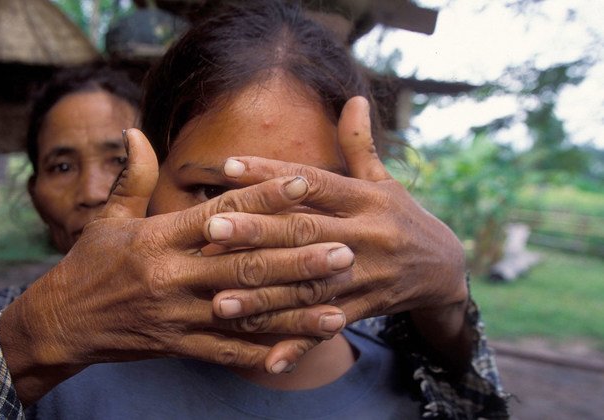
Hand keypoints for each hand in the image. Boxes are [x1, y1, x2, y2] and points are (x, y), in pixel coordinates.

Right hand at [0, 129, 351, 404]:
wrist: (60, 323)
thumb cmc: (87, 265)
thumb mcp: (105, 218)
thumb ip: (131, 177)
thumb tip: (137, 132)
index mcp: (158, 238)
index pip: (221, 213)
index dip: (263, 196)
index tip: (302, 181)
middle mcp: (171, 276)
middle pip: (244, 267)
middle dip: (297, 259)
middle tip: (344, 250)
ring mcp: (177, 315)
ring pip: (245, 314)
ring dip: (294, 311)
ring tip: (338, 307)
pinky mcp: (178, 345)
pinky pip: (227, 352)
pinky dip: (265, 352)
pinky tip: (299, 350)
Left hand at [205, 97, 470, 366]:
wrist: (446, 270)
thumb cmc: (402, 217)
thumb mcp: (386, 181)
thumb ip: (360, 145)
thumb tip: (355, 97)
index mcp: (366, 199)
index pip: (313, 183)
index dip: (272, 174)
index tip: (229, 166)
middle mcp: (366, 236)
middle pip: (305, 233)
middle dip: (258, 232)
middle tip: (212, 228)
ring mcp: (366, 276)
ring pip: (309, 286)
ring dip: (265, 295)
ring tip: (220, 299)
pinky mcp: (364, 309)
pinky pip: (327, 327)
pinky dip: (299, 344)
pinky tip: (268, 360)